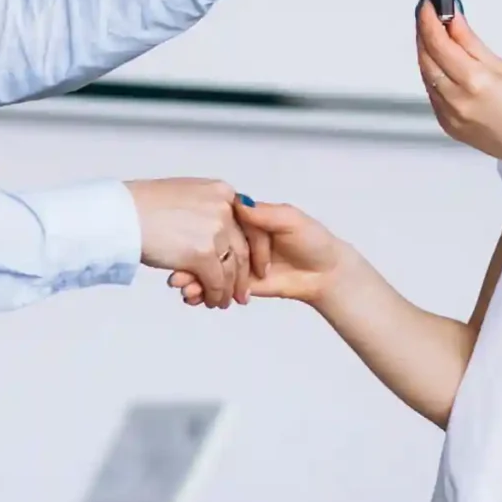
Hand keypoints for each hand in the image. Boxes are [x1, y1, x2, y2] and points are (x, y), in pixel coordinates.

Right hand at [128, 178, 253, 307]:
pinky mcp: (202, 253)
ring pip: (232, 268)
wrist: (121, 214)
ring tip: (222, 301)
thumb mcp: (185, 196)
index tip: (256, 265)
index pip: (249, 224)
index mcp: (222, 192)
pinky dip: (216, 294)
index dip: (255, 249)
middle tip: (242, 293)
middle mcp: (224, 209)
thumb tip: (213, 228)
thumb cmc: (142, 206)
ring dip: (229, 289)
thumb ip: (206, 209)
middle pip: (243, 248)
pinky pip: (217, 281)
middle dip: (244, 275)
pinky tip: (211, 301)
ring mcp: (215, 230)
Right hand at [170, 200, 347, 307]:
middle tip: (176, 270)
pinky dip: (203, 293)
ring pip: (208, 268)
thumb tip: (240, 204)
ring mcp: (238, 261)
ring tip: (181, 287)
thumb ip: (264, 214)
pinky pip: (218, 287)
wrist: (326, 272)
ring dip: (191, 279)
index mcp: (247, 219)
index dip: (200, 232)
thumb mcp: (290, 219)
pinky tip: (192, 298)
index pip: (218, 223)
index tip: (185, 237)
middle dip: (189, 260)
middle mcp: (238, 239)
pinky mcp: (242, 283)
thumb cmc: (313, 240)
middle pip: (206, 247)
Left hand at [415, 3, 501, 184]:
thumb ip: (471, 43)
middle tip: (429, 16)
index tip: (426, 5)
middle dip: (424, 35)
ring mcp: (448, 116)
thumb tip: (453, 20)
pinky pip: (433, 94)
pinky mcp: (446, 126)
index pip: (438, 44)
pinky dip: (434, 75)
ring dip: (427, 54)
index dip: (428, 21)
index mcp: (473, 82)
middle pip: (426, 59)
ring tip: (437, 37)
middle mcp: (455, 100)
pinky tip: (444, 66)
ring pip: (427, 77)